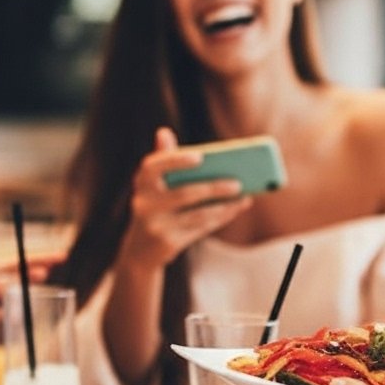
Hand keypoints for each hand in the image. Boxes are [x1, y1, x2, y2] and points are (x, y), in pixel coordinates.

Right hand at [120, 127, 251, 269]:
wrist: (139, 252)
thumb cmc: (154, 209)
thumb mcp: (154, 187)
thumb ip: (164, 161)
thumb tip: (164, 132)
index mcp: (141, 184)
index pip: (152, 167)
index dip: (175, 160)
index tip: (200, 156)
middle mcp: (144, 205)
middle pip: (184, 194)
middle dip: (214, 188)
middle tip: (238, 182)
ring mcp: (155, 226)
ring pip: (197, 214)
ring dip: (224, 206)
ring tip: (245, 196)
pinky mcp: (168, 244)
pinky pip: (200, 229)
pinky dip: (221, 217)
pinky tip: (235, 209)